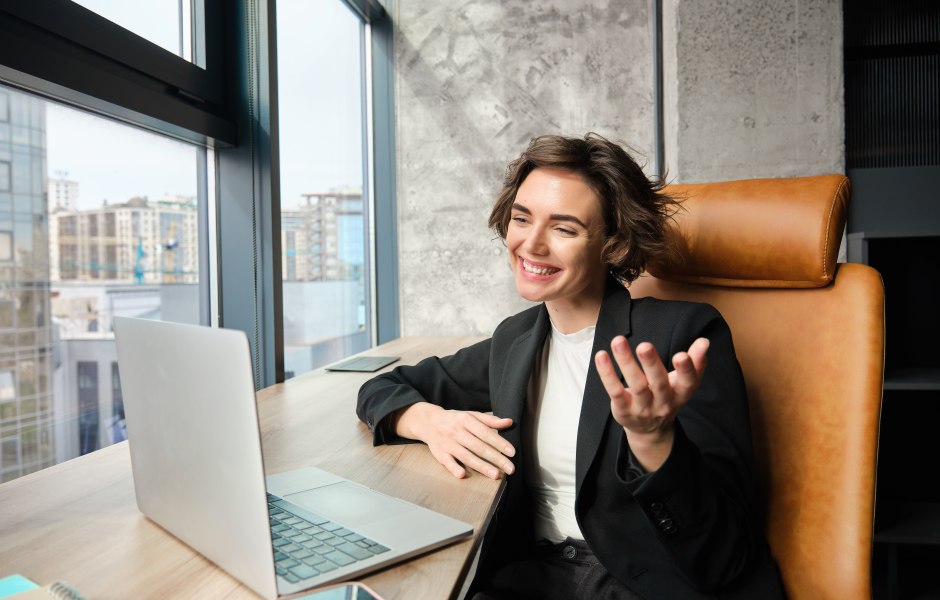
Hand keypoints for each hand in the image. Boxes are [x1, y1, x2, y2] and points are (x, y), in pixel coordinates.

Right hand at [394, 402, 515, 479]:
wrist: (428, 422)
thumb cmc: (454, 420)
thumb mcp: (471, 415)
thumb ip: (490, 420)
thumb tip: (509, 422)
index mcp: (466, 420)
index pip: (486, 433)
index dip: (499, 443)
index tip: (512, 452)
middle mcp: (457, 432)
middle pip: (479, 447)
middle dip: (496, 458)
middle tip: (510, 468)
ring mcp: (448, 444)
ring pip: (466, 456)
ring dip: (481, 466)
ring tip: (496, 475)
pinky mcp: (440, 454)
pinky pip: (447, 462)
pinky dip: (454, 468)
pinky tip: (462, 474)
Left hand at [594, 336, 708, 470]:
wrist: (650, 430)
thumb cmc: (669, 396)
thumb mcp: (685, 382)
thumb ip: (696, 362)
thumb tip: (704, 341)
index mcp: (681, 393)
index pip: (688, 383)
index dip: (687, 370)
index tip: (682, 355)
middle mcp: (663, 402)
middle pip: (658, 383)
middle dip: (651, 364)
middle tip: (644, 345)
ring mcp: (642, 408)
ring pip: (635, 385)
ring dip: (626, 362)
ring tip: (619, 341)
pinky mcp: (624, 409)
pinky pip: (615, 391)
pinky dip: (607, 374)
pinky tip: (601, 356)